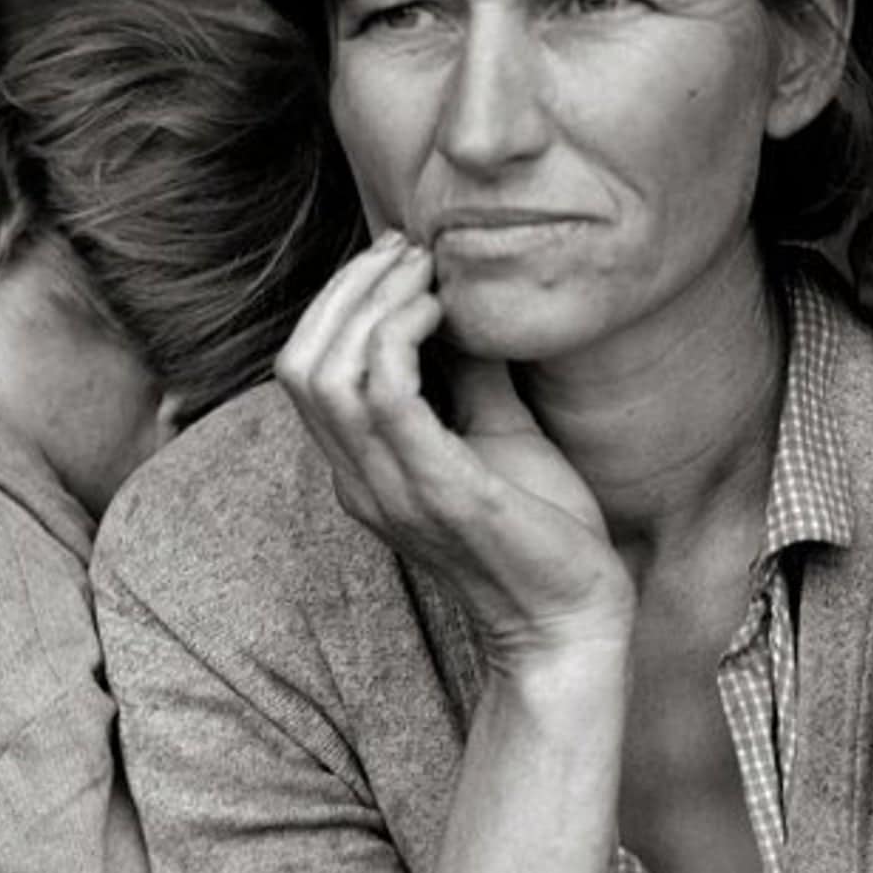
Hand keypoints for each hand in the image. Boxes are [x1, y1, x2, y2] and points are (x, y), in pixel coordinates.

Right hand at [276, 231, 632, 660]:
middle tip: (408, 251)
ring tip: (426, 272)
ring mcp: (391, 489)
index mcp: (364, 470)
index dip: (338, 302)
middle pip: (299, 363)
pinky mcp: (438, 492)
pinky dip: (401, 337)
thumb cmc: (541, 532)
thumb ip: (471, 374)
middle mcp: (360, 482)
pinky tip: (443, 313)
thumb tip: (468, 301)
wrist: (573, 621)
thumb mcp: (498, 433)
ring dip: (372, 302)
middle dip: (346, 289)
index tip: (399, 259)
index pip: (304, 371)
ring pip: (326, 373)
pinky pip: (385, 397)